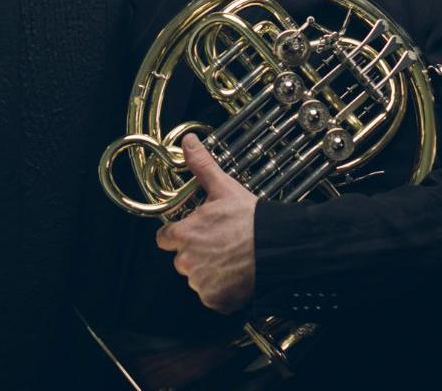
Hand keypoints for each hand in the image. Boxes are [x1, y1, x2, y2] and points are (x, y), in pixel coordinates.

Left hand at [155, 133, 257, 313]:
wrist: (277, 247)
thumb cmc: (251, 219)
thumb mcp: (223, 188)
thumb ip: (201, 166)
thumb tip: (189, 142)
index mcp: (184, 234)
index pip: (165, 239)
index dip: (179, 234)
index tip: (195, 233)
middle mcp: (187, 261)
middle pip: (182, 260)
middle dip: (197, 254)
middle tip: (220, 245)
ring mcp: (201, 283)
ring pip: (198, 278)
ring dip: (210, 272)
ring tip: (231, 260)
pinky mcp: (216, 299)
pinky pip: (213, 297)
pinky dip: (223, 291)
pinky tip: (237, 276)